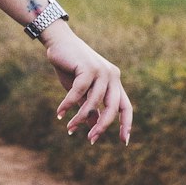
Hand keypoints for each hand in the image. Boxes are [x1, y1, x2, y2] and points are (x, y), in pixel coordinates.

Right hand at [42, 25, 133, 145]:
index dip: (125, 124)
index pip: (125, 107)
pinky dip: (68, 104)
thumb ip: (89, 107)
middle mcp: (112, 76)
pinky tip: (60, 114)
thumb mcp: (82, 91)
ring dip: (79, 118)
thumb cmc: (71, 68)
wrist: (60, 43)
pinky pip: (78, 93)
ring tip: (69, 128)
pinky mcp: (88, 68)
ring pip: (93, 102)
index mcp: (114, 82)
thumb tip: (93, 126)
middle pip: (113, 107)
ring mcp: (102, 71)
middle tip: (91, 140)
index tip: (123, 142)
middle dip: (102, 126)